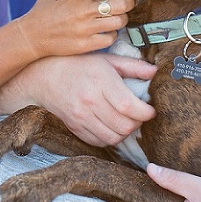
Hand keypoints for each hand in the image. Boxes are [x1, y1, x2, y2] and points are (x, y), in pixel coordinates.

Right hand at [0, 53, 156, 145]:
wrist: (45, 76)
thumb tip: (155, 72)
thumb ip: (133, 66)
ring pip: (113, 137)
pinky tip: (112, 126)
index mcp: (101, 81)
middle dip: (138, 123)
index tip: (150, 110)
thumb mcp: (106, 59)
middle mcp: (90, 101)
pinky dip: (110, 138)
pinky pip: (99, 142)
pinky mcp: (74, 127)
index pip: (129, 107)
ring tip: (126, 121)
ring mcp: (81, 116)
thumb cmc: (78, 65)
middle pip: (123, 126)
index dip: (145, 112)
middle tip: (139, 115)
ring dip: (125, 133)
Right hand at [16, 0, 148, 57]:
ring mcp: (86, 28)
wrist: (31, 36)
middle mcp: (86, 10)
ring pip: (120, 22)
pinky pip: (110, 38)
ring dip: (120, 20)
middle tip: (126, 4)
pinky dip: (110, 35)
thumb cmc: (44, 11)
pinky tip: (102, 31)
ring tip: (112, 18)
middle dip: (129, 4)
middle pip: (123, 4)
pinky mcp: (86, 45)